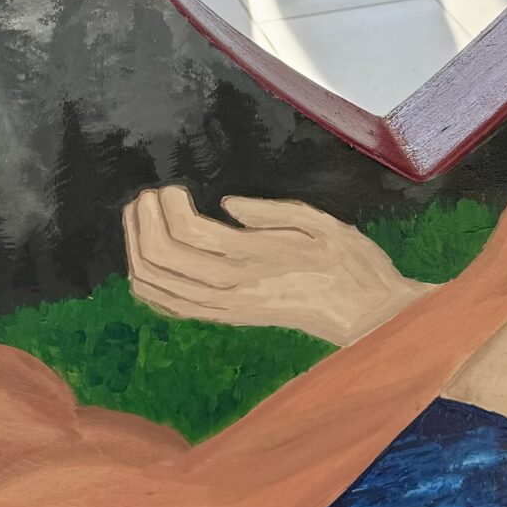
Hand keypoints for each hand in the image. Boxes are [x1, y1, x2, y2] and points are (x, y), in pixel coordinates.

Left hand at [123, 186, 414, 344]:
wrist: (369, 316)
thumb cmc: (351, 263)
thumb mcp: (322, 224)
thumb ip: (272, 212)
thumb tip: (226, 205)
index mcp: (258, 258)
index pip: (189, 234)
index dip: (167, 207)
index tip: (173, 187)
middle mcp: (235, 288)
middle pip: (164, 259)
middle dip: (143, 223)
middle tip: (148, 195)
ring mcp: (228, 309)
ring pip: (160, 286)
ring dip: (138, 250)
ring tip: (141, 219)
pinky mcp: (229, 319)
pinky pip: (174, 308)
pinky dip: (149, 287)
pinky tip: (146, 262)